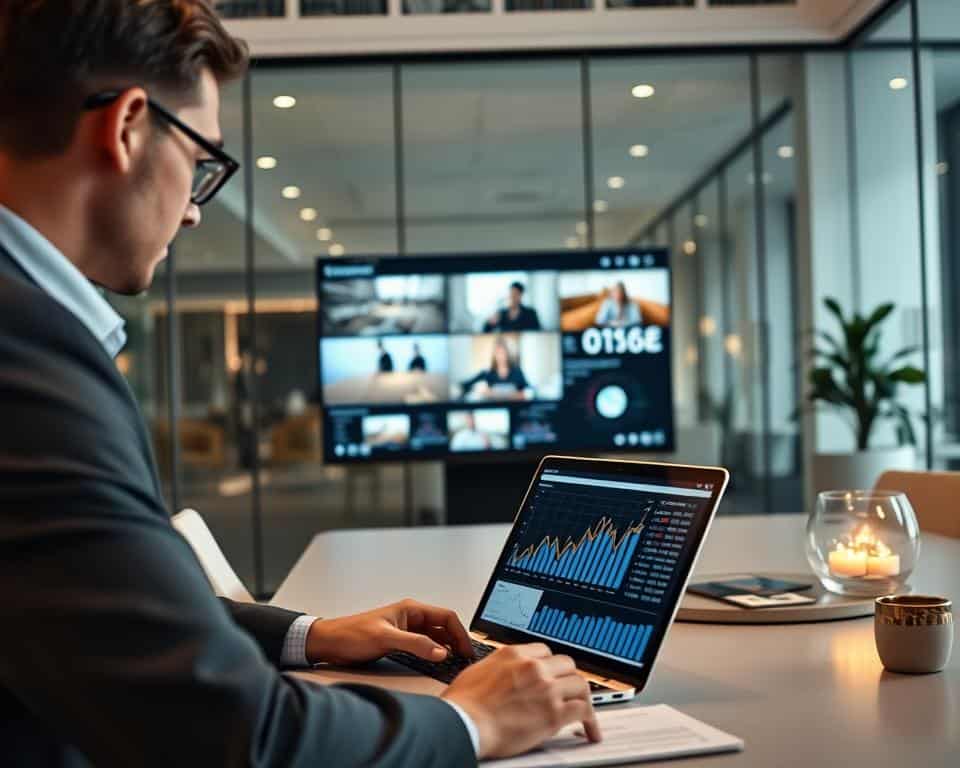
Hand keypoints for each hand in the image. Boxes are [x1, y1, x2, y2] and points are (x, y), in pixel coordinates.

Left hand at [305, 599, 472, 664]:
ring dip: (447, 647)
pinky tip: (438, 662)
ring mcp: (406, 629)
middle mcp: (411, 617)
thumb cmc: (351, 634)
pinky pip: (424, 645)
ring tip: (456, 661)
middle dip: (457, 640)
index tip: (466, 650)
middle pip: (444, 626)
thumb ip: (415, 644)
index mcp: (411, 609)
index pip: (446, 617)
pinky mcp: (400, 641)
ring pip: (435, 636)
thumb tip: (441, 651)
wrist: (330, 642)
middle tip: (466, 658)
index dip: (460, 633)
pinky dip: (435, 652)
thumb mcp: (386, 639)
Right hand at [442, 643, 600, 758]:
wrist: (465, 723)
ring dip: (582, 697)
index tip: (553, 674)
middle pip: (567, 664)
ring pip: (580, 684)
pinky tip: (590, 729)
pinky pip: (583, 710)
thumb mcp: (479, 670)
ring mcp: (546, 689)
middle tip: (569, 691)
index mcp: (515, 655)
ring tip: (584, 709)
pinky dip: (590, 720)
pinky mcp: (553, 713)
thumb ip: (499, 668)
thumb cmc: (464, 704)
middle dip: (569, 678)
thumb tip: (504, 674)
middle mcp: (534, 667)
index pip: (545, 651)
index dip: (551, 665)